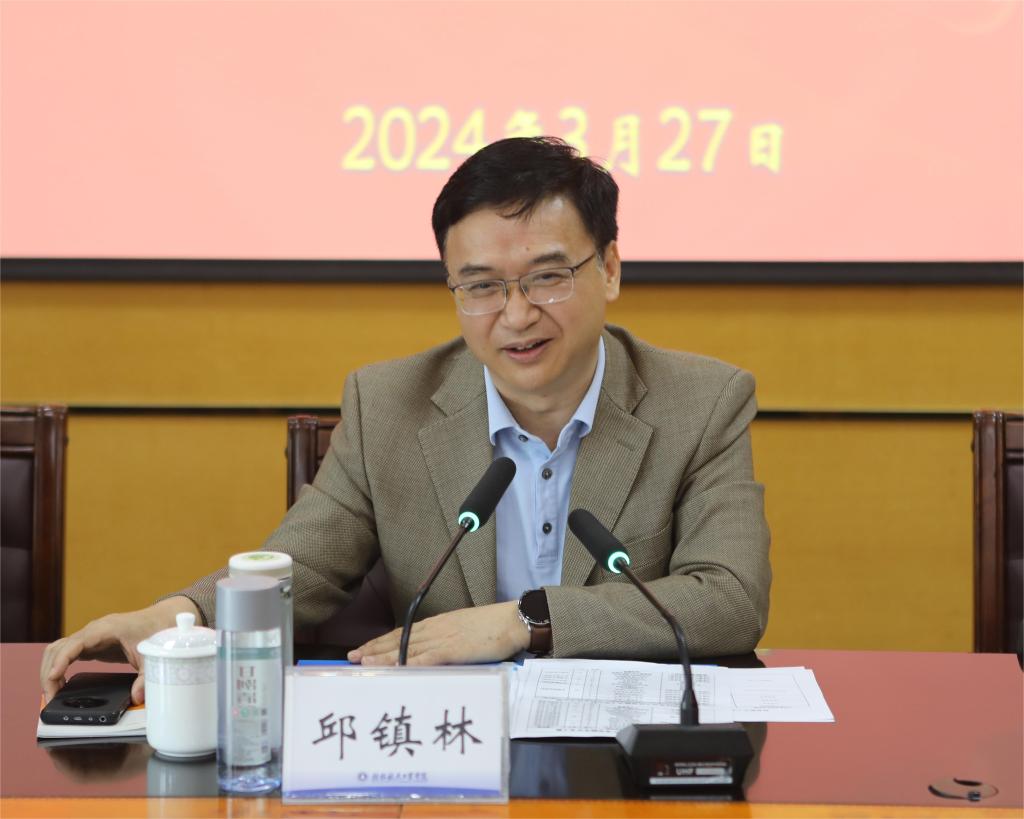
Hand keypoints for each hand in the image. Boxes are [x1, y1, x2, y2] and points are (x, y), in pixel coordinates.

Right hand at [39, 596, 199, 704]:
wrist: (162, 619)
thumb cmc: (156, 632)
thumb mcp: (153, 656)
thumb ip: (146, 678)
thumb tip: (136, 698)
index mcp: (105, 629)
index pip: (74, 644)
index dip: (61, 661)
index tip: (54, 678)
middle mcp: (92, 631)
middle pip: (58, 648)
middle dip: (49, 672)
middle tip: (51, 697)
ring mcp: (89, 637)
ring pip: (57, 650)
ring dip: (50, 670)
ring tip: (52, 694)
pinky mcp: (91, 644)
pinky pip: (66, 654)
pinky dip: (58, 668)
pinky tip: (60, 684)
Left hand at [348, 601, 529, 665]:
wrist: (512, 620)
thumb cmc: (492, 627)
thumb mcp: (463, 630)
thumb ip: (446, 641)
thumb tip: (432, 654)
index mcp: (437, 624)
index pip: (402, 633)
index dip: (380, 641)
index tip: (363, 648)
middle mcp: (435, 629)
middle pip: (398, 640)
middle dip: (373, 649)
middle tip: (351, 657)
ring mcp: (443, 639)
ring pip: (407, 648)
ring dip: (384, 657)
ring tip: (364, 663)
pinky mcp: (454, 650)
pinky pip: (428, 658)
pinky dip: (411, 664)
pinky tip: (397, 669)